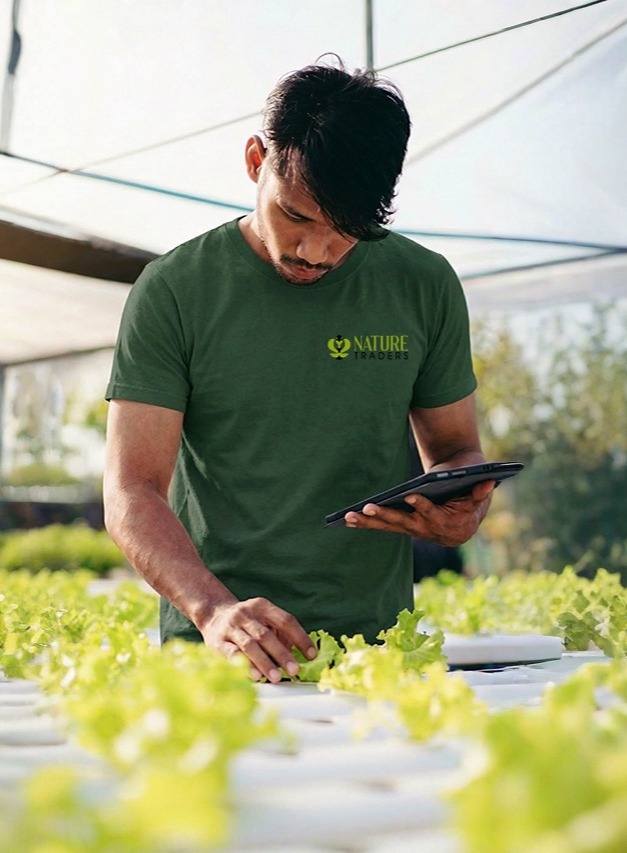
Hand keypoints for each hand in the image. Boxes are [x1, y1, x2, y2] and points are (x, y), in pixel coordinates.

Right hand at [199, 597, 316, 682]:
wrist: (213, 614)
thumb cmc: (247, 622)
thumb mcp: (264, 619)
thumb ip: (280, 634)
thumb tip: (299, 656)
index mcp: (263, 606)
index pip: (286, 620)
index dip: (300, 638)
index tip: (311, 655)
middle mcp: (246, 614)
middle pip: (267, 635)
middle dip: (282, 654)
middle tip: (294, 670)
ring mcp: (231, 626)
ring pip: (250, 645)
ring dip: (265, 662)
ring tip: (277, 677)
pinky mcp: (217, 640)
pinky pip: (232, 653)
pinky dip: (245, 664)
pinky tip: (255, 675)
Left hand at [343, 480, 493, 546]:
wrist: (467, 518)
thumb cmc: (471, 500)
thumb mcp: (478, 494)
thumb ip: (481, 492)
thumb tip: (488, 482)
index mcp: (447, 524)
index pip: (432, 514)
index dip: (421, 505)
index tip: (410, 496)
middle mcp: (428, 531)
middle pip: (404, 523)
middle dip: (386, 515)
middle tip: (369, 508)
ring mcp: (414, 530)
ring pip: (390, 527)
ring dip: (369, 522)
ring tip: (349, 516)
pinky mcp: (404, 527)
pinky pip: (385, 526)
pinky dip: (367, 523)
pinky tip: (349, 519)